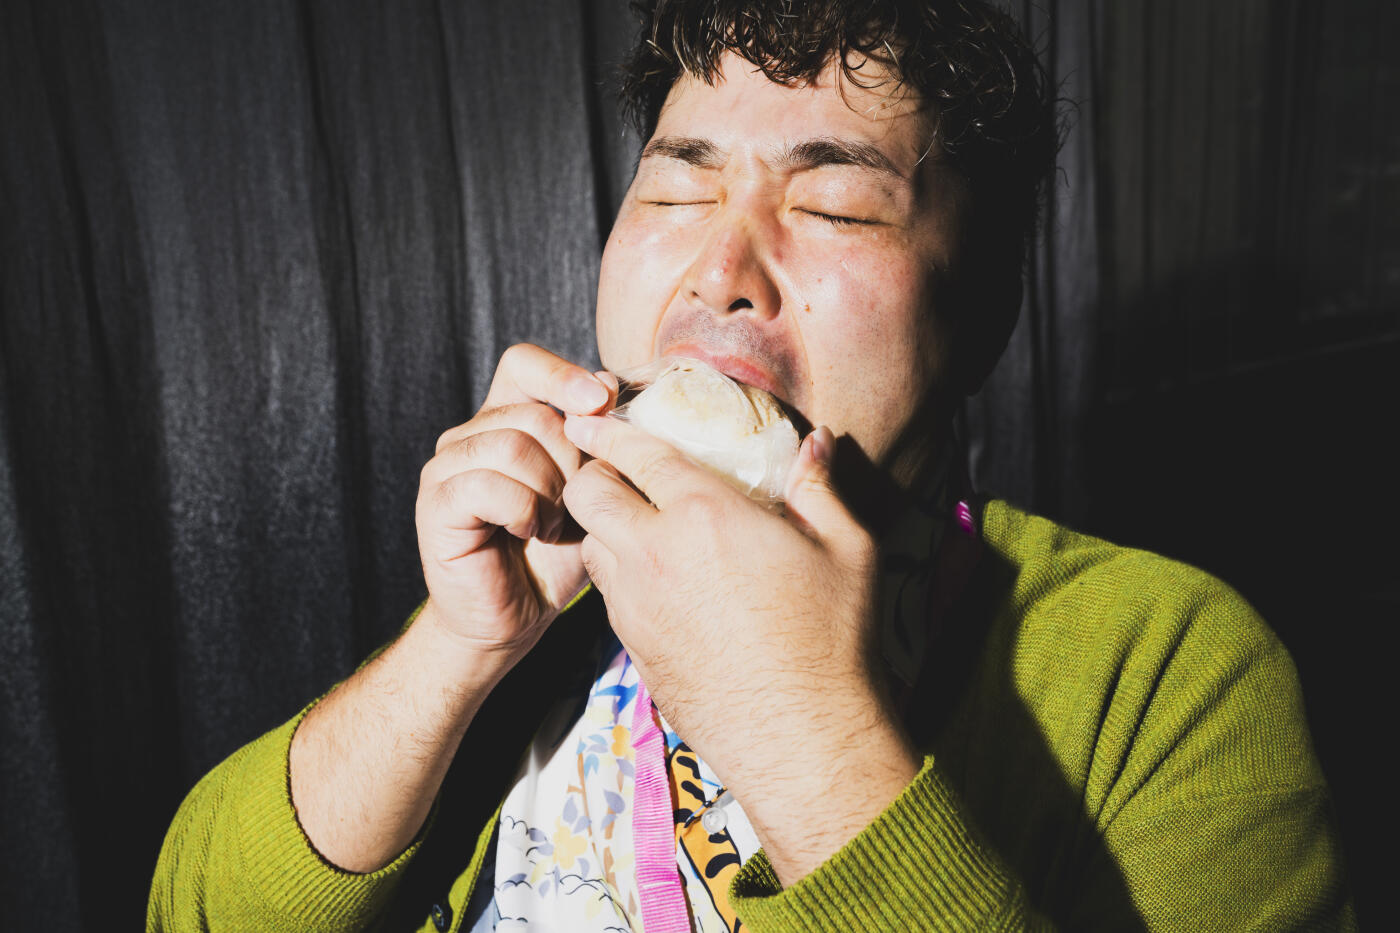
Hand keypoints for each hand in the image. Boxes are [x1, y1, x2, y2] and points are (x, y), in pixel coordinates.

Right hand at [415, 344, 614, 667]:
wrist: (516, 618)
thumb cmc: (554, 555)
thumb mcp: (590, 491)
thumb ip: (597, 439)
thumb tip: (608, 382)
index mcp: (505, 420)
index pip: (523, 363)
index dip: (562, 375)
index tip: (599, 402)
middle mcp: (469, 434)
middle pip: (534, 414)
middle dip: (572, 462)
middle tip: (574, 506)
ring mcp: (446, 466)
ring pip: (513, 446)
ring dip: (549, 492)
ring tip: (551, 524)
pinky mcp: (437, 503)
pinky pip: (489, 486)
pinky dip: (523, 511)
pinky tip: (528, 533)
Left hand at [561, 414, 919, 869]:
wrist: (801, 738)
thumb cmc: (832, 640)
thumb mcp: (847, 549)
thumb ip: (820, 486)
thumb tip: (816, 440)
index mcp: (705, 515)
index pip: (634, 454)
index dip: (607, 431)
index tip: (592, 419)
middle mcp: (656, 554)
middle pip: (587, 495)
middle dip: (590, 474)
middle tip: (612, 471)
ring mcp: (636, 605)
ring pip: (590, 545)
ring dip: (601, 527)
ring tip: (631, 523)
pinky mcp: (633, 647)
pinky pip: (607, 594)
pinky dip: (618, 574)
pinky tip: (654, 579)